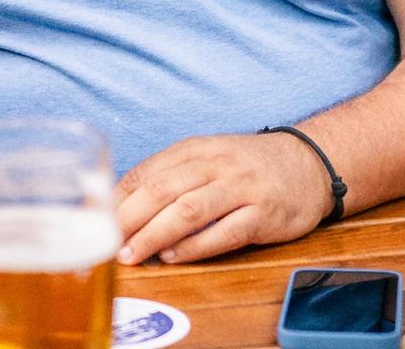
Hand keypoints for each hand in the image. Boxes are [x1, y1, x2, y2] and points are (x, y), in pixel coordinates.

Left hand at [113, 132, 333, 264]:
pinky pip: (225, 232)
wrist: (308, 163)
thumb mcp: (207, 157)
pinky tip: (175, 256)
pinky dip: (196, 246)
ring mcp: (240, 188)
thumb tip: (124, 203)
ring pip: (189, 210)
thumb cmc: (246, 166)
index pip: (147, 172)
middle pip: (162, 190)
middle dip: (130, 219)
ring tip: (134, 254)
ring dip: (155, 234)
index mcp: (194, 149)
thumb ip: (171, 175)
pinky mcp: (263, 214)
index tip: (97, 220)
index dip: (119, 198)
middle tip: (108, 243)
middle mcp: (215, 164)